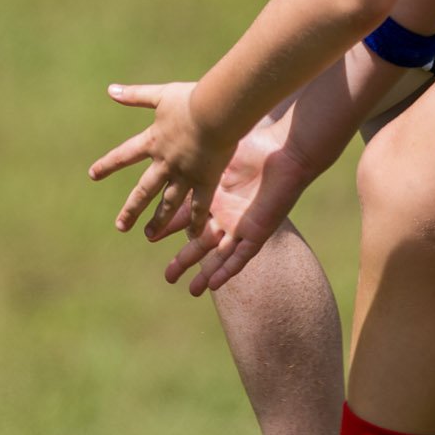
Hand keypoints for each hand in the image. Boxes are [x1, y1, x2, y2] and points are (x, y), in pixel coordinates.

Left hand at [88, 82, 235, 260]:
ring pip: (168, 203)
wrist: (216, 111)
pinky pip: (199, 206)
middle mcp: (165, 163)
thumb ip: (135, 95)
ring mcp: (185, 175)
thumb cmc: (191, 99)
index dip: (108, 165)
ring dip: (158, 221)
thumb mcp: (160, 95)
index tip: (93, 175)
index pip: (123, 156)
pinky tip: (192, 236)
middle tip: (120, 226)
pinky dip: (196, 221)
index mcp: (153, 142)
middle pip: (143, 190)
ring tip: (148, 234)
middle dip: (131, 208)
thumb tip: (109, 89)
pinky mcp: (206, 181)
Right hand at [162, 117, 320, 295]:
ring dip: (205, 273)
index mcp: (216, 195)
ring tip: (189, 290)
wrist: (285, 151)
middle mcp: (227, 213)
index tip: (149, 237)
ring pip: (220, 256)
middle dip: (184, 260)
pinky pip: (241, 257)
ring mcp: (243, 225)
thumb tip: (167, 144)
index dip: (169, 228)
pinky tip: (214, 284)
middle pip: (201, 243)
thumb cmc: (255, 144)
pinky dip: (227, 270)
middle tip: (167, 276)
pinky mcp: (258, 232)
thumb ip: (194, 158)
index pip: (188, 217)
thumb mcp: (216, 155)